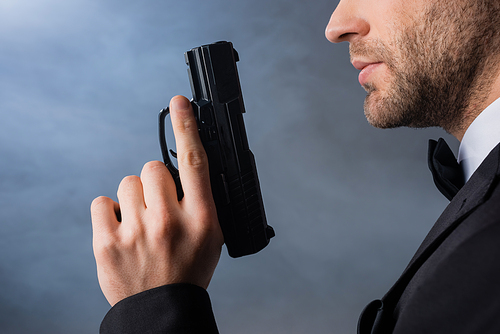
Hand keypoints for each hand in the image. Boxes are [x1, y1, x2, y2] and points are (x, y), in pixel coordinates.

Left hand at [91, 95, 223, 305]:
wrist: (160, 309)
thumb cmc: (188, 270)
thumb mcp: (211, 235)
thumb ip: (202, 200)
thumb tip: (187, 167)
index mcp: (201, 219)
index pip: (194, 162)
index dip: (187, 126)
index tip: (178, 102)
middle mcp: (169, 222)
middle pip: (152, 168)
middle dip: (155, 182)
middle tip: (159, 207)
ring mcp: (136, 232)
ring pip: (128, 182)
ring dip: (134, 197)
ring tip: (141, 223)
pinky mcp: (107, 243)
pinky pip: (103, 201)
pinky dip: (112, 211)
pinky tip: (122, 229)